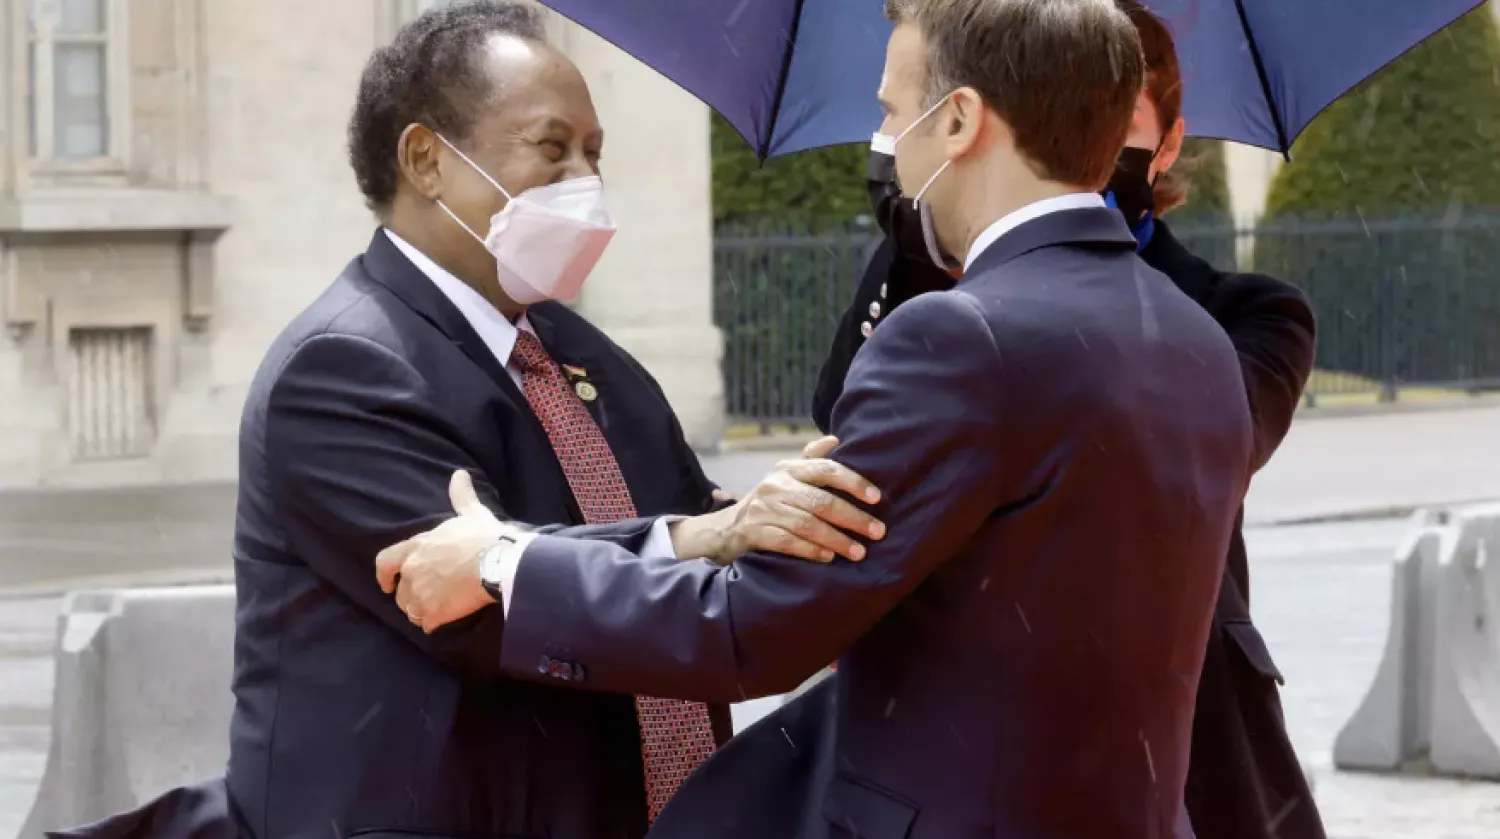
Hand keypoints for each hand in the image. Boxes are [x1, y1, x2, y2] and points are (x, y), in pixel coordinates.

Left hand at [375, 470, 507, 632]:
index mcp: (416, 546)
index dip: (384, 575)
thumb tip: (459, 474)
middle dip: (411, 596)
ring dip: (422, 611)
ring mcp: (420, 594)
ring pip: (411, 610)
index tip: (387, 584)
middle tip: (428, 598)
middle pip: (400, 592)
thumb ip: (461, 496)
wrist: (497, 561)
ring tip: (440, 609)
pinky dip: (435, 624)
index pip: (385, 562)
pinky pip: (426, 625)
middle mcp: (412, 570)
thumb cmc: (483, 536)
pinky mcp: (433, 613)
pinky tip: (447, 620)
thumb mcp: (470, 513)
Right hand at [672, 436, 884, 564]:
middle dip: (854, 518)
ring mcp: (763, 509)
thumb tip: (837, 439)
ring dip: (837, 540)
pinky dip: (811, 550)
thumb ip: (811, 459)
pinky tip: (829, 558)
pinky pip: (788, 542)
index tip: (877, 497)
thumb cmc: (769, 501)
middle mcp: (775, 485)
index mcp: (788, 469)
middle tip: (878, 532)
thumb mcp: (786, 476)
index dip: (853, 481)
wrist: (726, 528)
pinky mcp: (755, 532)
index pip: (826, 468)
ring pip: (808, 525)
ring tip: (859, 552)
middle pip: (821, 501)